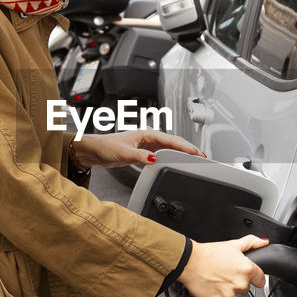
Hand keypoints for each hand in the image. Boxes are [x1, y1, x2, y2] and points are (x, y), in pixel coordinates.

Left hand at [72, 130, 205, 168]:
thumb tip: (154, 158)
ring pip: (169, 148)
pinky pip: (161, 154)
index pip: (170, 140)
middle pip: (173, 143)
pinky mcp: (143, 152)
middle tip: (202, 156)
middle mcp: (147, 138)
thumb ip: (140, 156)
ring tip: (193, 159)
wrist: (94, 150)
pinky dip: (171, 157)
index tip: (196, 152)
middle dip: (188, 149)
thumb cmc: (105, 146)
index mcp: (146, 134)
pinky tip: (176, 162)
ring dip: (181, 153)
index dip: (185, 146)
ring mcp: (146, 145)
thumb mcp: (124, 153)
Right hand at [178, 235, 267, 296]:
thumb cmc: (208, 254)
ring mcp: (230, 294)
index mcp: (247, 269)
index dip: (255, 277)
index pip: (260, 280)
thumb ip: (251, 243)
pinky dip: (217, 295)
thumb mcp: (232, 244)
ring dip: (227, 289)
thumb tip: (263, 242)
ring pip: (233, 294)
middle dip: (238, 282)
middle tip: (226, 273)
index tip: (249, 276)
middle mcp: (240, 283)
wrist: (190, 262)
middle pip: (246, 287)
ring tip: (216, 278)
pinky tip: (212, 285)